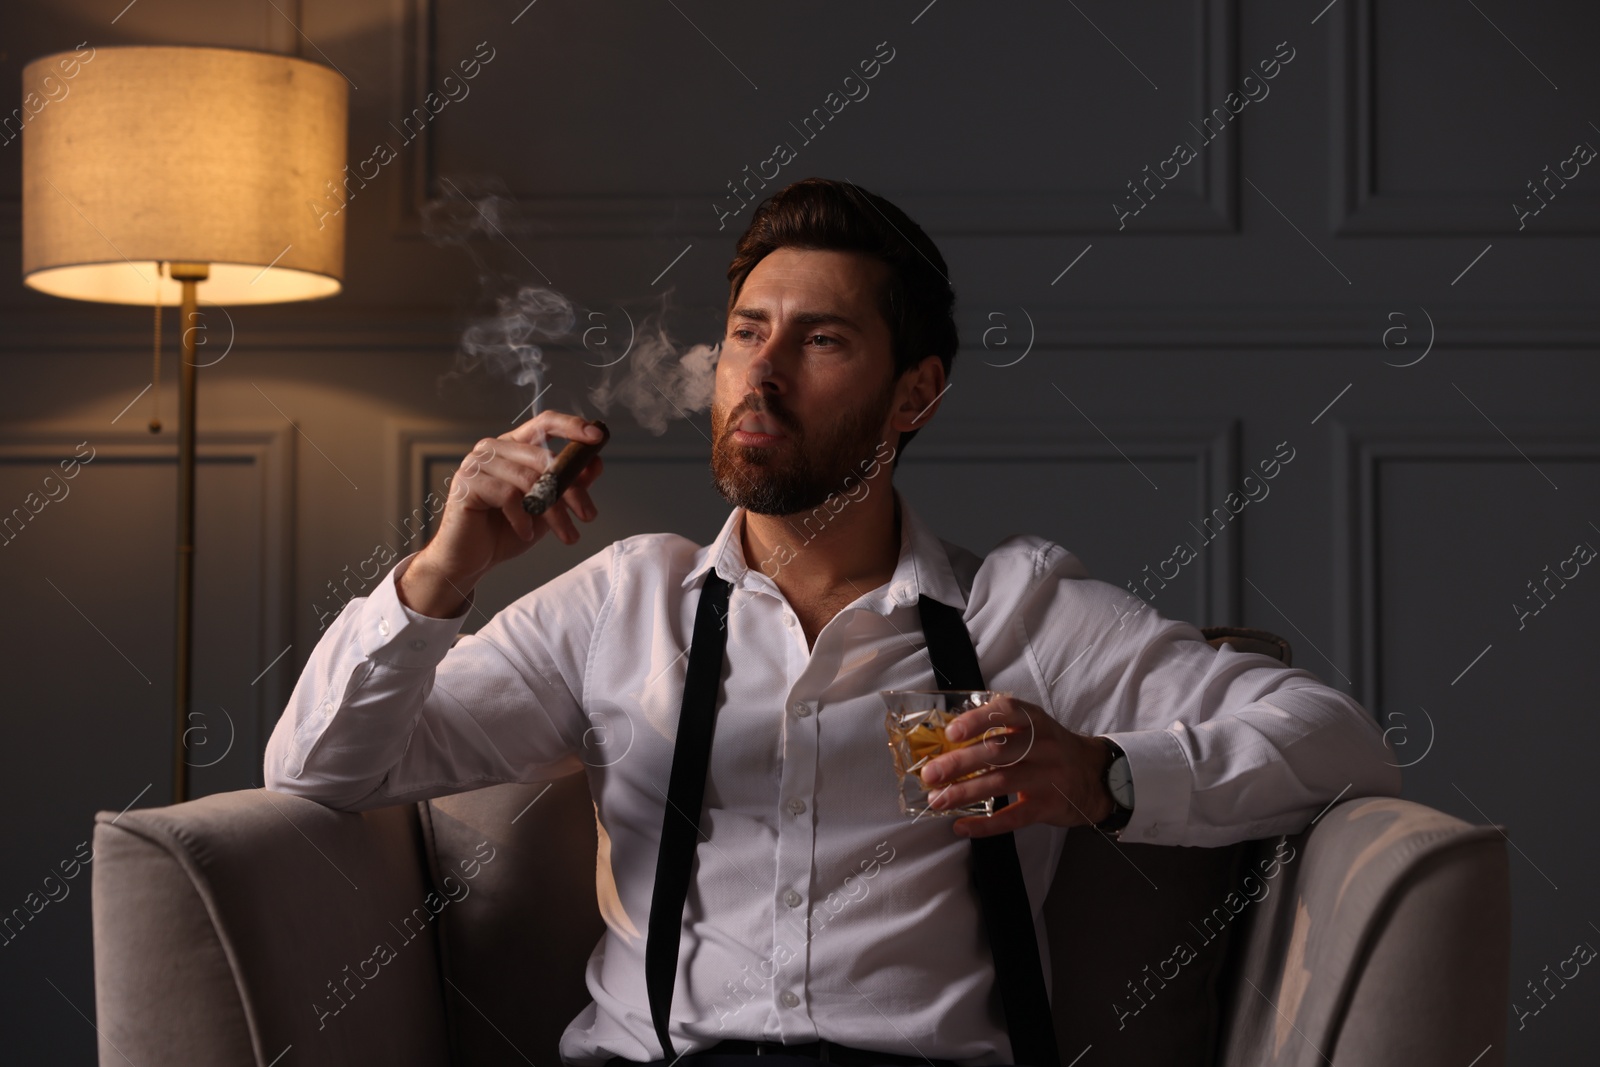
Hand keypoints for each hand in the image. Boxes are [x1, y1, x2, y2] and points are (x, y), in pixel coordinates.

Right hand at [403, 411, 604, 609]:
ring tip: (567, 535)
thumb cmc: (506, 530)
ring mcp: (477, 462)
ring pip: (529, 480)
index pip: (544, 423)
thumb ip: (569, 483)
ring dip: (555, 511)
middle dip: (572, 489)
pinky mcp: (466, 483)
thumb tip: (596, 462)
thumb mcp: (547, 507)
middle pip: (544, 458)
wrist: (471, 560)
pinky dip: (524, 518)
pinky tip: (527, 533)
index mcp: (513, 446)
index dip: (572, 426)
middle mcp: (494, 448)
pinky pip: (508, 496)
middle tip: (588, 515)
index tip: (597, 436)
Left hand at [916, 694, 1114, 836]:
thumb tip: (947, 742)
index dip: (977, 720)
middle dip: (959, 763)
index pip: (1006, 711)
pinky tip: (962, 826)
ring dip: (965, 793)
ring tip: (937, 800)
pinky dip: (985, 825)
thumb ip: (1000, 730)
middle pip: (997, 751)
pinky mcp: (1048, 806)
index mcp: (1035, 721)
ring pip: (1001, 783)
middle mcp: (1043, 746)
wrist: (1096, 776)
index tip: (951, 731)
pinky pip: (1013, 817)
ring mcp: (1047, 777)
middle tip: (930, 773)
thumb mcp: (1035, 729)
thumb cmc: (1051, 749)